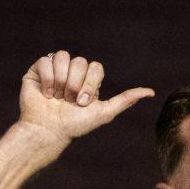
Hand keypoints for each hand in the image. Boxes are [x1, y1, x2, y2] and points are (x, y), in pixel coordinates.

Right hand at [19, 51, 153, 142]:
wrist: (49, 132)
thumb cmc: (76, 125)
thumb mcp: (105, 113)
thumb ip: (126, 100)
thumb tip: (151, 92)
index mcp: (88, 80)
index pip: (95, 66)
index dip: (89, 83)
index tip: (82, 103)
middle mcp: (72, 72)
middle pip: (80, 61)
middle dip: (75, 84)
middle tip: (68, 101)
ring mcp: (55, 70)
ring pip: (63, 56)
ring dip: (61, 80)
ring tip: (56, 97)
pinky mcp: (37, 70)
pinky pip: (45, 60)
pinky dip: (47, 78)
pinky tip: (45, 93)